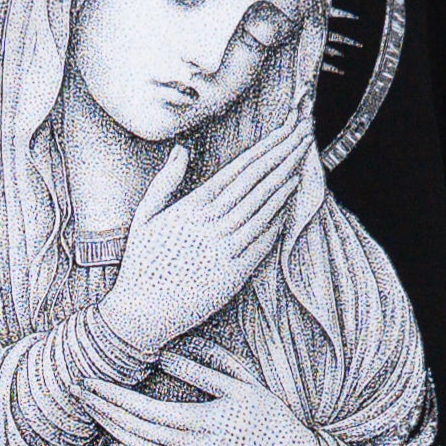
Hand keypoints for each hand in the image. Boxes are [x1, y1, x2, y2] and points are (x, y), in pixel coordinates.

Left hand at [82, 341, 324, 445]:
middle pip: (133, 431)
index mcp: (201, 422)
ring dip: (112, 432)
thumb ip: (203, 369)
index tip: (89, 382)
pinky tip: (119, 445)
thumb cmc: (272, 421)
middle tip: (78, 392)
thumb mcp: (243, 386)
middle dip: (102, 411)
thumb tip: (164, 355)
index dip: (111, 396)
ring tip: (93, 413)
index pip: (142, 410)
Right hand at [101, 106, 310, 355]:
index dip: (264, 149)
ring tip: (304, 160)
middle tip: (304, 134)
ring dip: (286, 183)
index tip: (283, 132)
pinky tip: (291, 202)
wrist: (140, 313)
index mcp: (190, 208)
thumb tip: (182, 149)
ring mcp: (224, 250)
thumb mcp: (144, 217)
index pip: (236, 170)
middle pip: (256, 183)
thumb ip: (165, 181)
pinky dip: (278, 220)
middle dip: (282, 156)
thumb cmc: (141, 265)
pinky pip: (262, 242)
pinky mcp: (233, 275)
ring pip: (263, 209)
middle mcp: (210, 225)